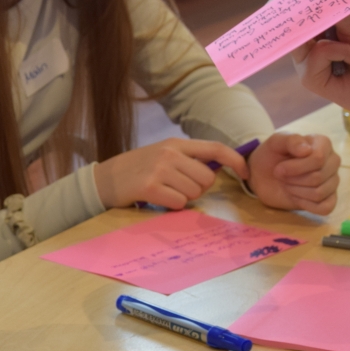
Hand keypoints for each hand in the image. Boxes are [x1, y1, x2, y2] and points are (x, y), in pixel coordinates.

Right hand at [93, 138, 247, 209]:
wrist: (104, 180)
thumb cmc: (136, 170)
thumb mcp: (161, 156)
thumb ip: (187, 160)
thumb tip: (217, 171)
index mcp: (175, 144)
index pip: (214, 148)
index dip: (234, 160)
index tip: (245, 172)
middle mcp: (170, 153)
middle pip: (206, 179)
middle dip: (197, 189)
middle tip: (176, 188)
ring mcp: (160, 169)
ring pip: (194, 193)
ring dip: (183, 198)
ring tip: (164, 192)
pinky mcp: (151, 187)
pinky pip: (179, 203)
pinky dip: (171, 206)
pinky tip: (157, 199)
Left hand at [245, 133, 339, 214]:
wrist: (263, 174)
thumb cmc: (272, 155)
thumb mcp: (276, 142)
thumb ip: (291, 140)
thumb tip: (307, 150)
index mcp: (323, 144)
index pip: (318, 159)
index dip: (295, 167)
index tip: (279, 168)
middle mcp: (332, 161)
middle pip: (318, 177)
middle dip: (293, 180)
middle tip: (281, 176)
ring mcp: (332, 181)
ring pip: (319, 193)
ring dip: (296, 191)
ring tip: (287, 184)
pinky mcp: (328, 199)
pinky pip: (325, 208)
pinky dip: (306, 205)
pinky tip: (296, 197)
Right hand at [291, 12, 349, 134]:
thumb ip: (334, 9)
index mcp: (321, 28)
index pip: (298, 12)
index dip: (293, 0)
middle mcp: (310, 45)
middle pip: (290, 26)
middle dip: (297, 13)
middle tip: (309, 2)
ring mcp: (308, 63)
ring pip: (297, 41)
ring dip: (325, 36)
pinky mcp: (311, 80)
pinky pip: (312, 58)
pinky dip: (333, 52)